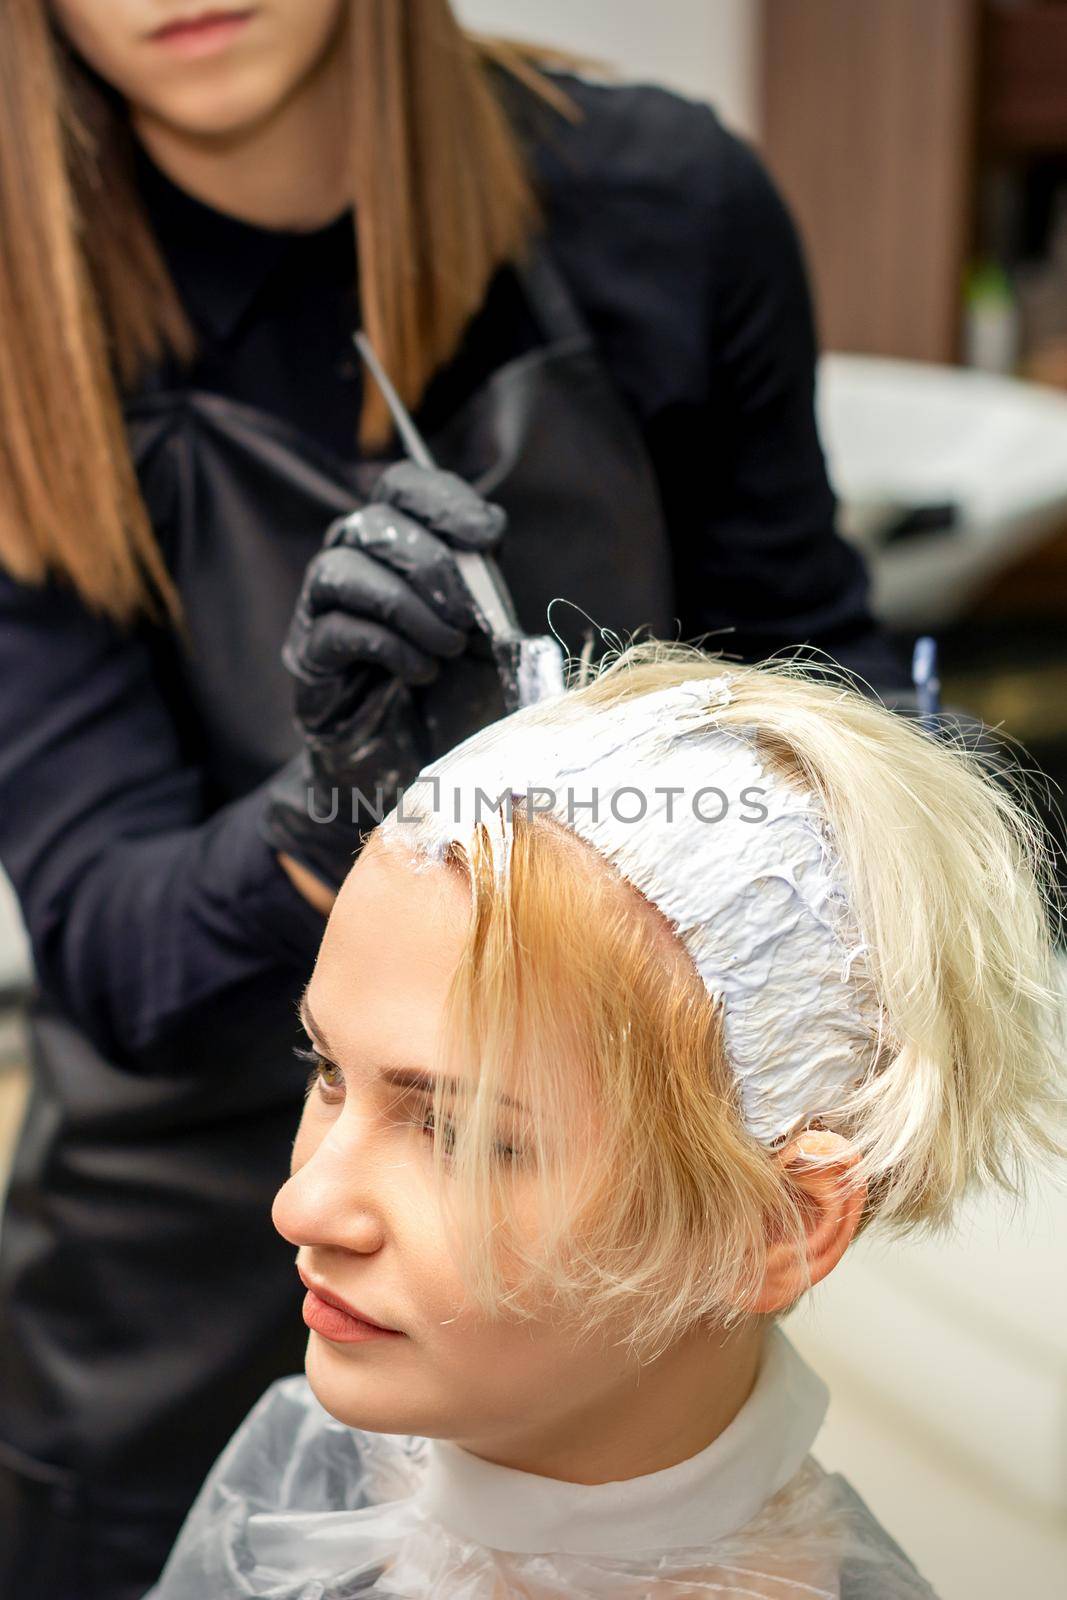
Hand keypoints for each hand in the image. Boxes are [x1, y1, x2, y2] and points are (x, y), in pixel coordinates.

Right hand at [260, 463, 506, 892]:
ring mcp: (321, 612)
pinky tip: (420, 672)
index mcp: (398, 546)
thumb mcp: (491, 636)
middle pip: (372, 523)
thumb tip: (487, 545)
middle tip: (468, 617)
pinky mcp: (309, 661)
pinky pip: (335, 631)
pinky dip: (387, 646)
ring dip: (407, 605)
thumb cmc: (456, 695)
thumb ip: (489, 591)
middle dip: (432, 565)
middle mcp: (351, 566)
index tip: (489, 535)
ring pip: (341, 569)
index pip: (402, 486)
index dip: (443, 499)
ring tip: (447, 648)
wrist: (418, 769)